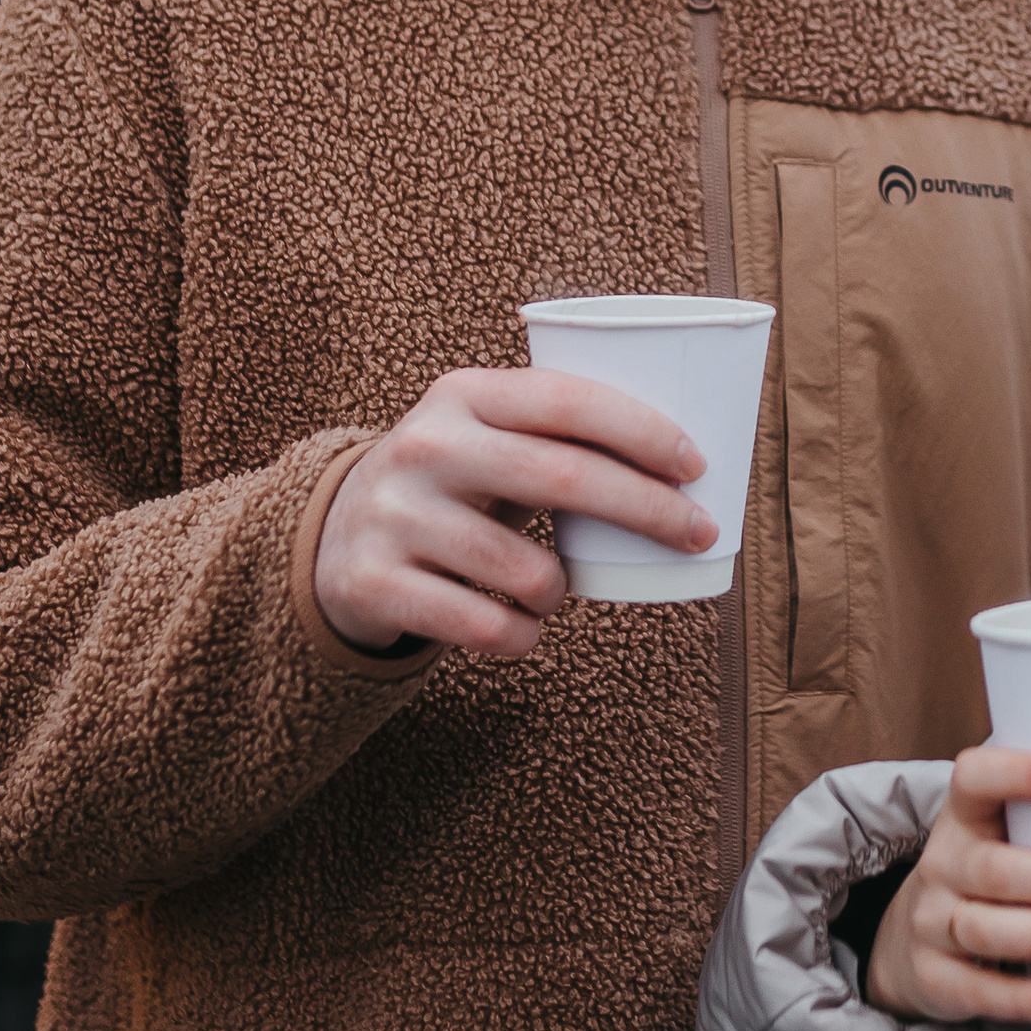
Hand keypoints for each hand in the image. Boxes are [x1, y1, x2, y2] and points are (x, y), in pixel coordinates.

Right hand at [312, 365, 713, 658]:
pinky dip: (520, 636)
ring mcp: (394, 515)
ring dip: (561, 589)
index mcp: (462, 394)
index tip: (696, 466)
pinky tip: (520, 628)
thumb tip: (685, 465)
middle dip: (648, 509)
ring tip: (554, 588)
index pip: (568, 400)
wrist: (333, 539)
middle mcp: (425, 446)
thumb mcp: (484, 435)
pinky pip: (484, 626)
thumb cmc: (454, 484)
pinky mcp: (374, 582)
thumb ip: (556, 434)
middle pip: (564, 478)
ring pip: (528, 569)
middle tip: (697, 533)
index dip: (642, 431)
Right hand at [865, 747, 1030, 1024]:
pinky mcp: (931, 979)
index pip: (974, 779)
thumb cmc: (1005, 880)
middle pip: (995, 868)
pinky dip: (1021, 997)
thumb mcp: (1012, 842)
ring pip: (985, 929)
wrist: (923, 944)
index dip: (1013, 773)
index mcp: (965, 817)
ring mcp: (930, 924)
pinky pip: (975, 990)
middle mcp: (942, 865)